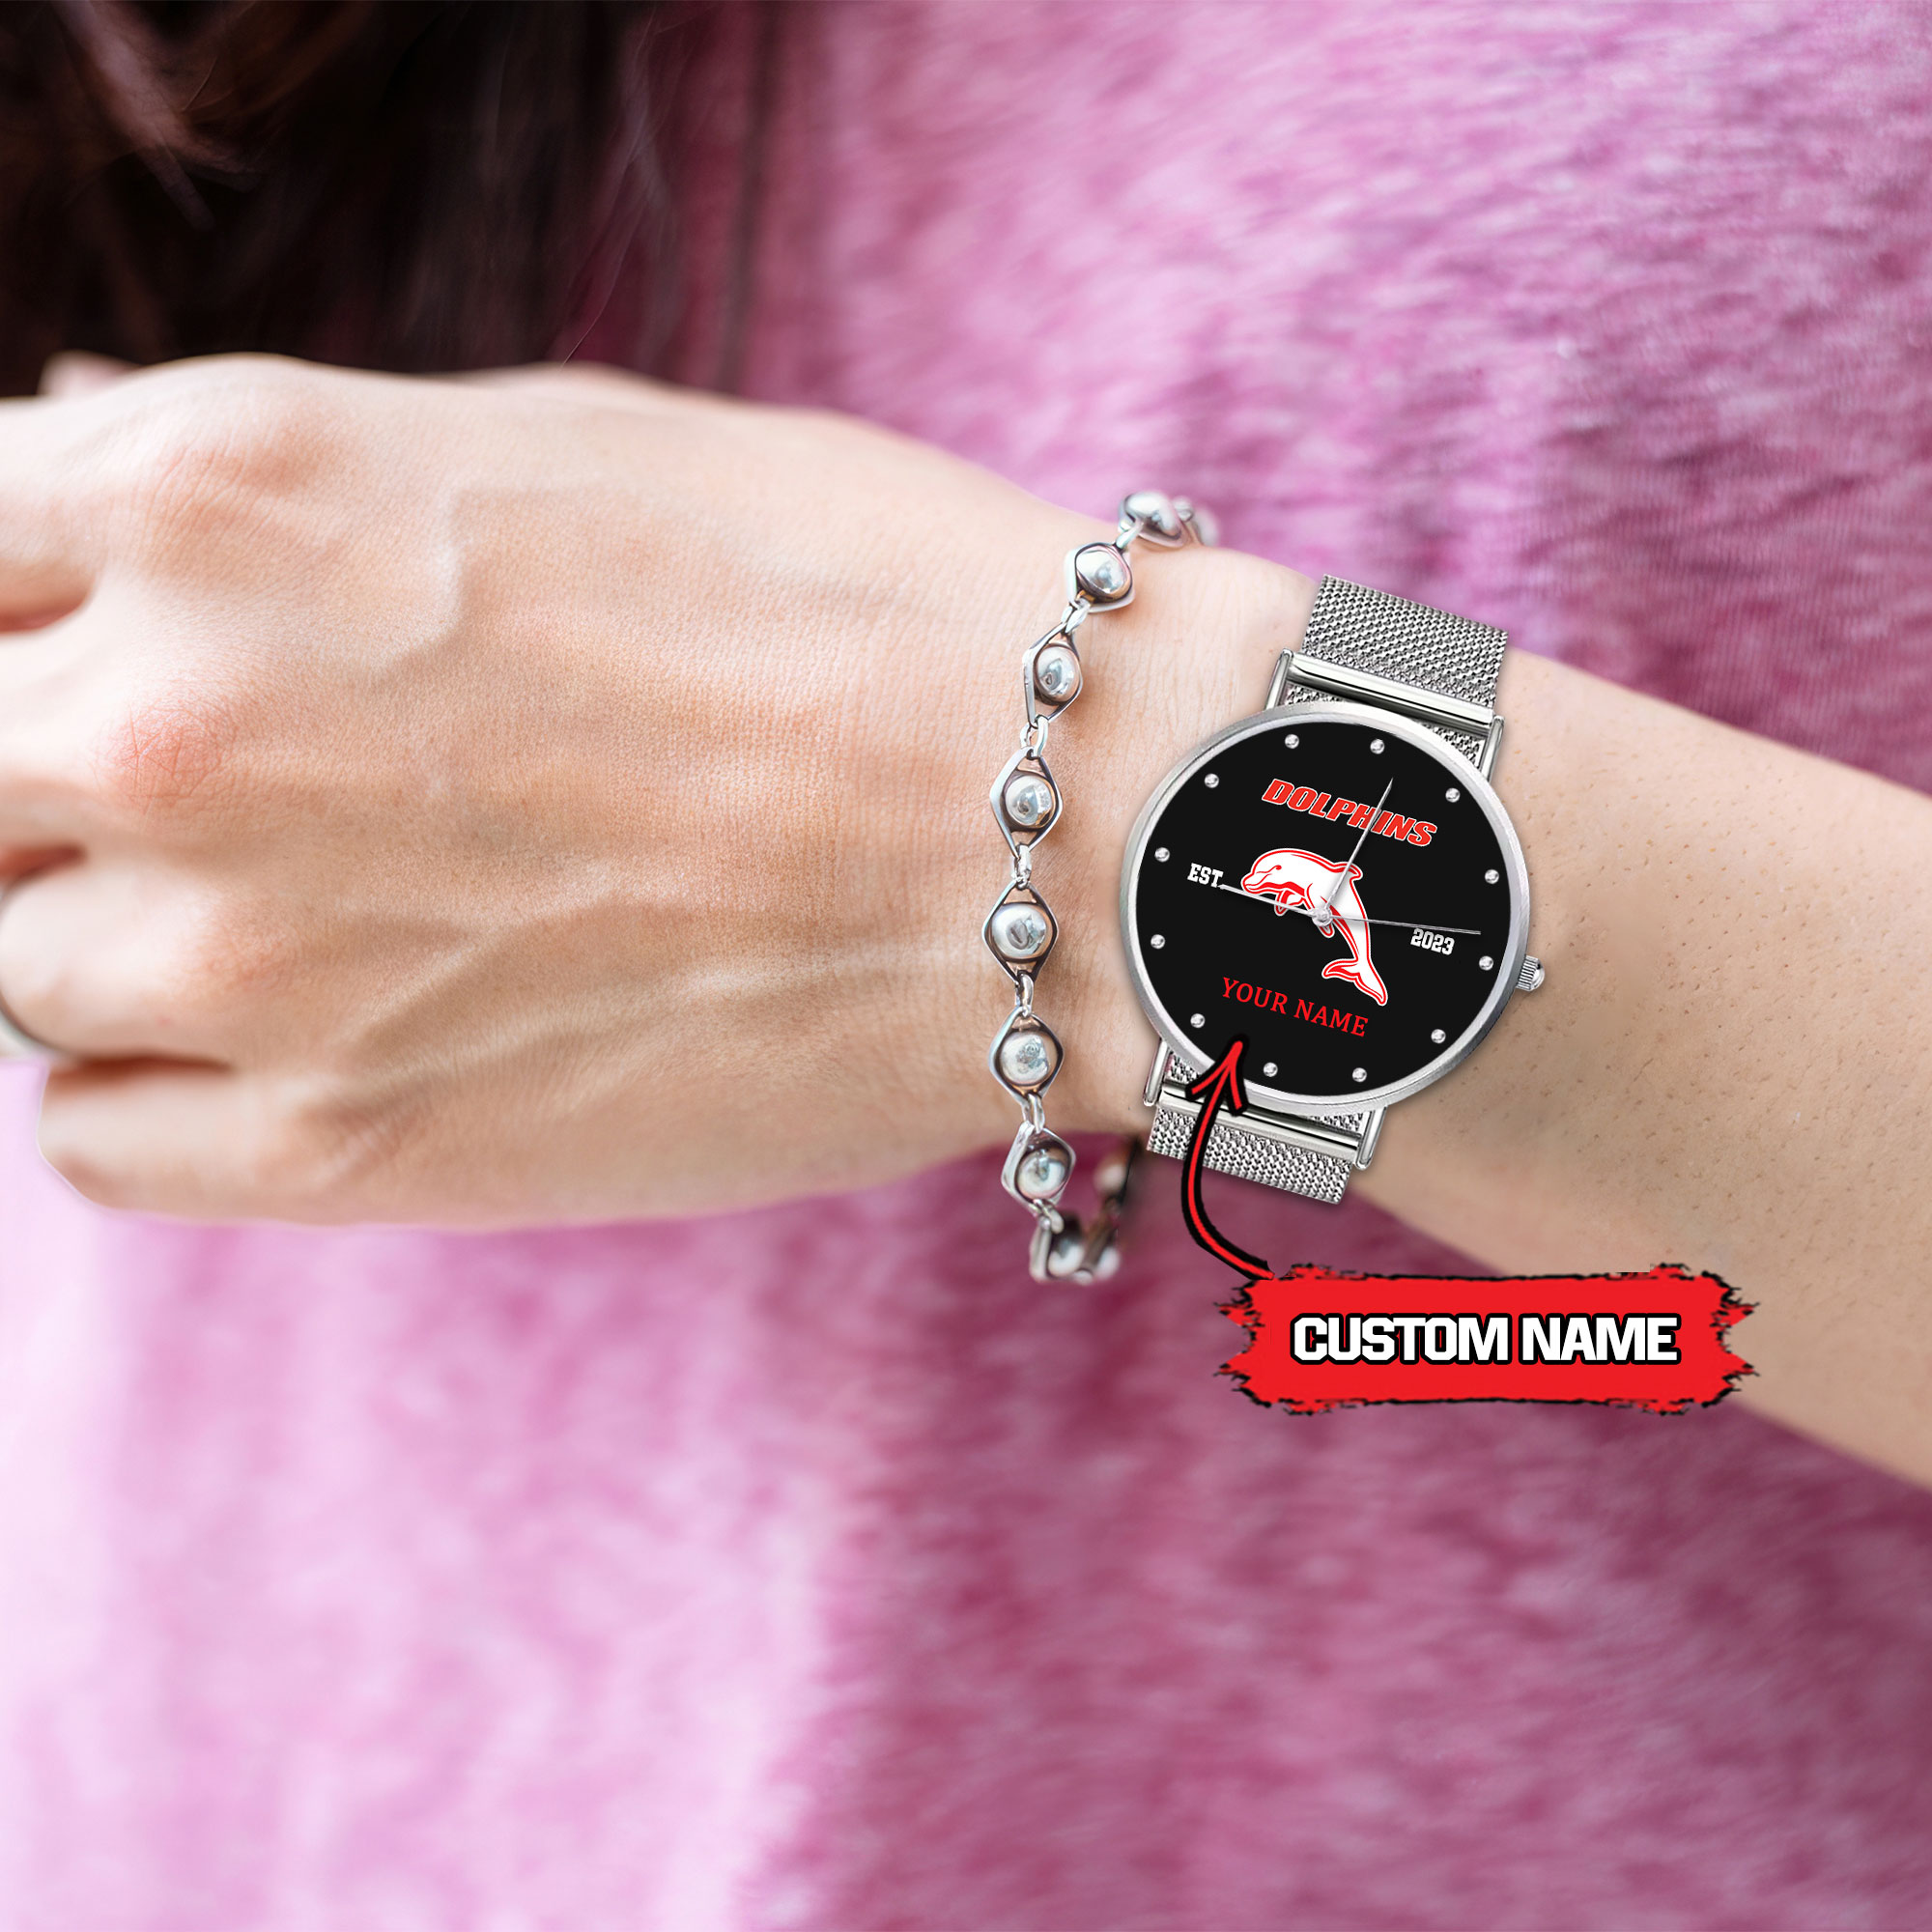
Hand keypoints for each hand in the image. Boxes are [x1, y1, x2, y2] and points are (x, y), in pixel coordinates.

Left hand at [0, 355, 1303, 1222]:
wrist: (1072, 840)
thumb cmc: (856, 607)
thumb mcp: (559, 447)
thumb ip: (270, 466)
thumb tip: (73, 454)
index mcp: (228, 491)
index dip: (14, 596)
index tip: (74, 633)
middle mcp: (182, 717)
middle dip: (48, 761)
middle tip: (225, 778)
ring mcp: (244, 961)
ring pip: (8, 964)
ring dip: (118, 929)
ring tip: (329, 907)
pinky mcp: (341, 1157)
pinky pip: (95, 1135)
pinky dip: (165, 1084)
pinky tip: (325, 1031)